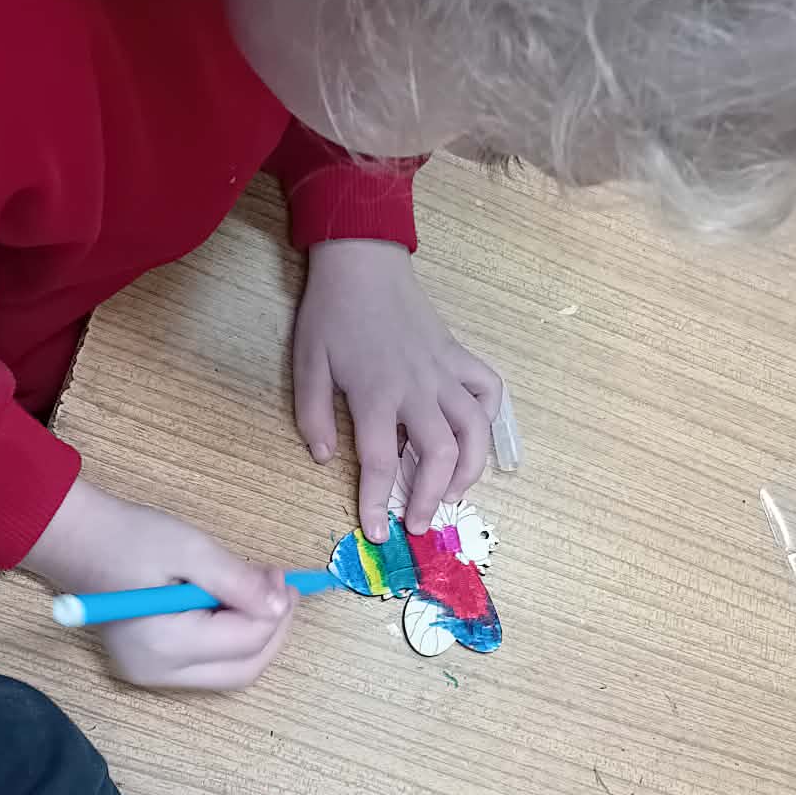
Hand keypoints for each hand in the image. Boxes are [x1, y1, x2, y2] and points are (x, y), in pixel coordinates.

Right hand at [23, 480, 295, 689]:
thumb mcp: (191, 549)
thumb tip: (279, 606)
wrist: (78, 541)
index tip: (281, 575)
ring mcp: (152, 676)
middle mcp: (158, 673)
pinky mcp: (152, 669)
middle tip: (282, 590)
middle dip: (273, 630)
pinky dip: (232, 640)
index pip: (246, 641)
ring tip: (259, 594)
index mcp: (165, 645)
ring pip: (231, 672)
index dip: (275, 610)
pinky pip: (210, 665)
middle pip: (244, 669)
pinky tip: (233, 606)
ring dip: (256, 636)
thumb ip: (237, 581)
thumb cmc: (129, 539)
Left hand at [294, 239, 502, 540]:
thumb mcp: (306, 364)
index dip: (378, 504)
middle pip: (438, 455)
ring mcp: (443, 371)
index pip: (379, 463)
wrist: (362, 261)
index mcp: (374, 394)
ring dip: (470, 469)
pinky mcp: (458, 355)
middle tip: (418, 524)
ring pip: (474, 429)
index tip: (377, 533)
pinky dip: (488, 416)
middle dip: (431, 498)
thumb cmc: (330, 313)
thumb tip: (323, 457)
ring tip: (454, 494)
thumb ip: (313, 414)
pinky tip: (473, 435)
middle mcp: (416, 388)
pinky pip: (487, 389)